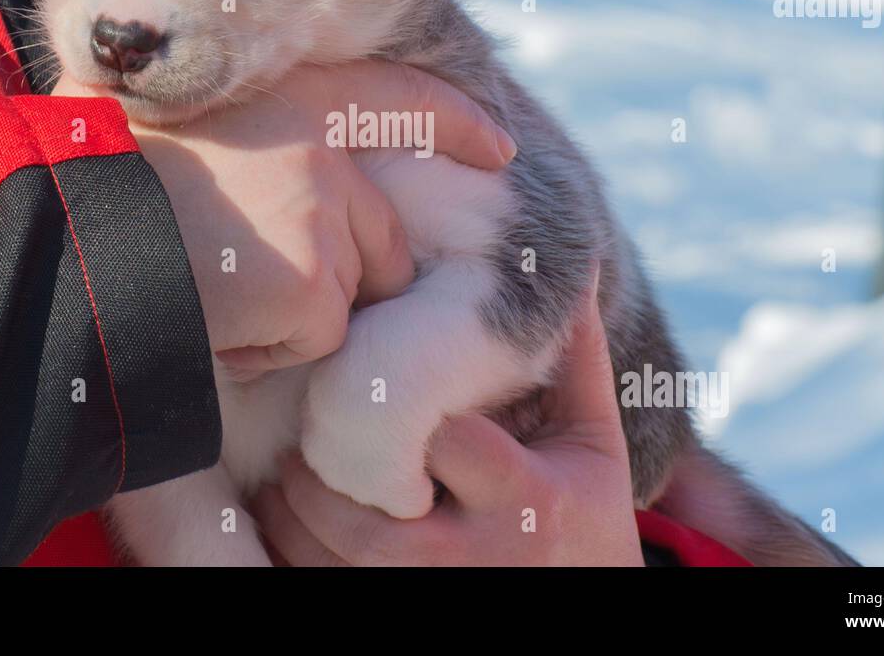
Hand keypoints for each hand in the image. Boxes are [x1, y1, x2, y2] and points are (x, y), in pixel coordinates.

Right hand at [54, 61, 515, 371]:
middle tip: (228, 263)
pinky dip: (268, 348)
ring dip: (290, 313)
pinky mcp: (311, 283)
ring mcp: (318, 212)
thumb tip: (273, 162)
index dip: (452, 120)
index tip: (498, 145)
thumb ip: (237, 129)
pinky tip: (211, 318)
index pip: (392, 97)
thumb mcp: (162, 124)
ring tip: (207, 287)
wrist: (51, 248)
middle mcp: (313, 146)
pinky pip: (318, 338)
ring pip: (347, 293)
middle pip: (374, 236)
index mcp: (278, 98)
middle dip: (328, 272)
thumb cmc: (88, 190)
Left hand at [250, 268, 645, 564]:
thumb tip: (576, 266)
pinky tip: (290, 519)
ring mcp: (435, 596)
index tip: (378, 379)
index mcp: (526, 499)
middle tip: (309, 429)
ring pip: (336, 558)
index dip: (396, 404)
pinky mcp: (404, 617)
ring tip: (290, 471)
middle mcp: (475, 558)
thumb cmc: (587, 515)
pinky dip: (294, 553)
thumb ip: (576, 357)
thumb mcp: (592, 438)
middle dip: (324, 468)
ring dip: (296, 512)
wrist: (594, 602)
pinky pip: (326, 586)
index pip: (440, 438)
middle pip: (369, 514)